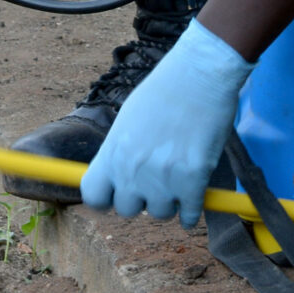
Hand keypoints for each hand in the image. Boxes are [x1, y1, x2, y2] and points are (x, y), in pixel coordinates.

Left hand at [79, 22, 251, 226]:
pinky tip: (196, 196)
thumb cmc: (164, 91)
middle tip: (154, 182)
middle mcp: (132, 170)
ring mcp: (162, 179)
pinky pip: (190, 216)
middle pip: (127, 209)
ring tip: (177, 179)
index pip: (93, 197)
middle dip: (140, 199)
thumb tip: (116, 175)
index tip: (116, 194)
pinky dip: (193, 210)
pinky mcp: (193, 182)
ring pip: (160, 214)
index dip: (104, 199)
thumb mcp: (128, 120)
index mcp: (112, 153)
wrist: (199, 76)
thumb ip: (120, 151)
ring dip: (169, 202)